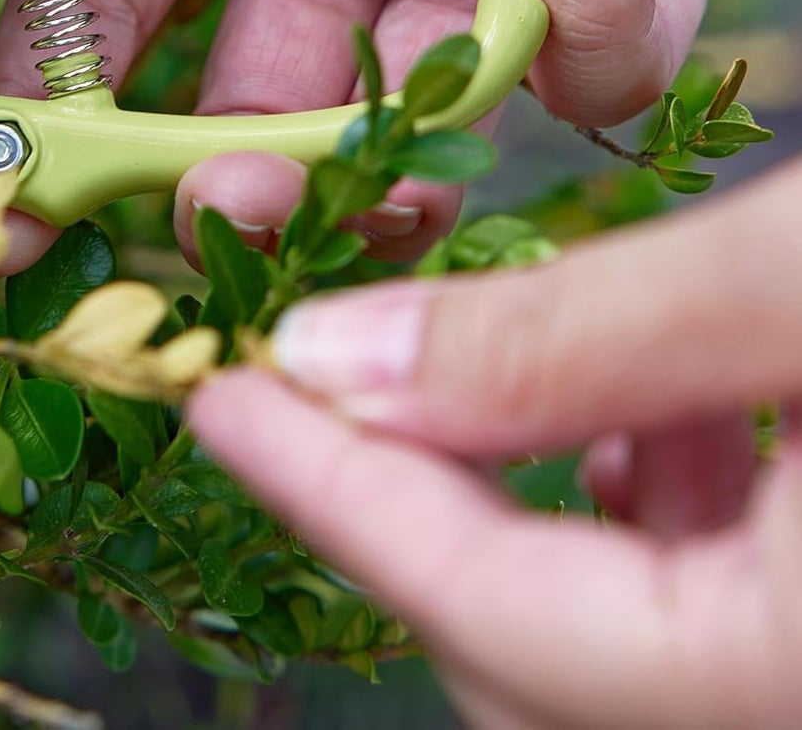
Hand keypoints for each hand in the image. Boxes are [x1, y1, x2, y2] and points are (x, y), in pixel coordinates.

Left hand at [188, 156, 801, 728]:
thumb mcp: (788, 279)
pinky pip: (697, 624)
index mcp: (786, 675)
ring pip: (607, 639)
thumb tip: (335, 359)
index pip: (482, 607)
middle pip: (525, 656)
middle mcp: (797, 719)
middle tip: (344, 366)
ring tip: (557, 351)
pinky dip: (653, 513)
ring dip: (540, 497)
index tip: (221, 397)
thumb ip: (562, 340)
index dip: (326, 486)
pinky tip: (677, 408)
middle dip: (417, 498)